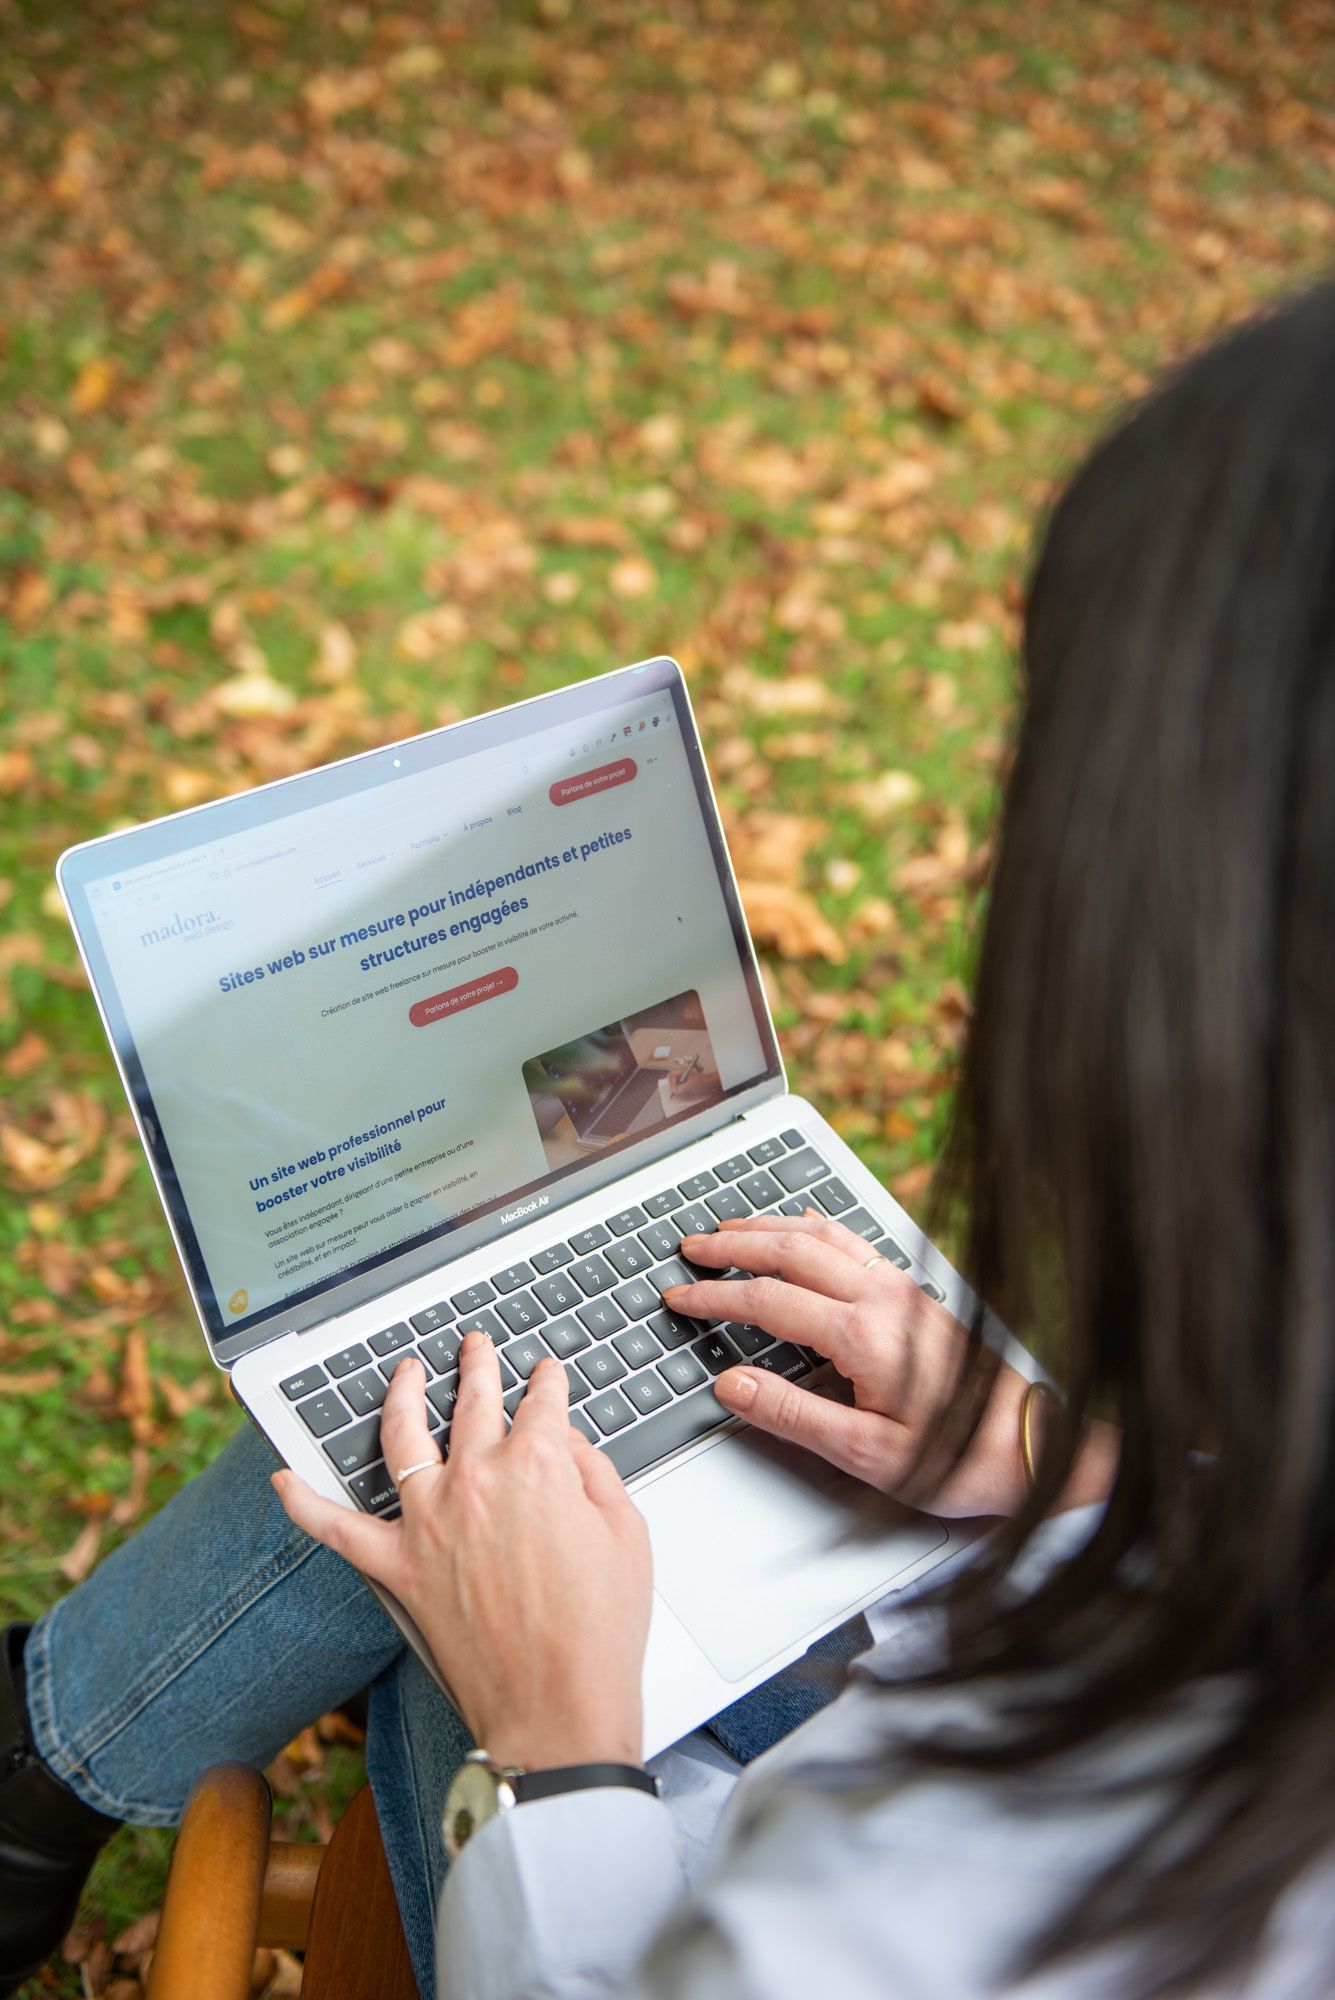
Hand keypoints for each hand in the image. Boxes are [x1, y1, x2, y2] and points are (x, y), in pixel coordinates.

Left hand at [274, 1338, 652, 1769]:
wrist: (556, 1710)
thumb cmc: (598, 1633)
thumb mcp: (627, 1533)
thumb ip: (595, 1471)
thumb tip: (566, 1443)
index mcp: (538, 1465)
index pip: (541, 1401)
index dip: (547, 1381)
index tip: (546, 1374)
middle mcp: (476, 1480)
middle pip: (471, 1402)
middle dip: (477, 1365)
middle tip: (476, 1347)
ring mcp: (428, 1521)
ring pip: (402, 1436)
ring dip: (401, 1394)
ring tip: (405, 1372)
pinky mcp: (396, 1567)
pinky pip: (335, 1528)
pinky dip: (303, 1503)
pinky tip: (282, 1479)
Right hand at [666, 1210, 1041, 1518]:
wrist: (1033, 1445)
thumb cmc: (958, 1457)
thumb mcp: (867, 1454)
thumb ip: (793, 1416)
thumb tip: (731, 1385)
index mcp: (864, 1336)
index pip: (769, 1301)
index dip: (716, 1297)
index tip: (680, 1296)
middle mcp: (883, 1299)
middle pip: (791, 1250)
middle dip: (733, 1245)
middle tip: (690, 1247)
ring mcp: (903, 1290)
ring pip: (823, 1236)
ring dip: (770, 1227)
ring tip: (729, 1228)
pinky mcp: (917, 1294)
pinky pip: (853, 1242)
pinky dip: (812, 1228)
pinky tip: (801, 1230)